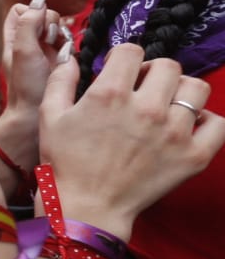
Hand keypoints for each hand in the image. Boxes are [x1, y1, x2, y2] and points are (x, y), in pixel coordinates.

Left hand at [2, 0, 64, 111]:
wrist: (37, 116)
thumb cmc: (26, 86)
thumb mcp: (23, 50)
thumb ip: (28, 23)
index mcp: (14, 37)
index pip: (22, 9)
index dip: (33, 13)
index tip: (38, 28)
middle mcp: (29, 41)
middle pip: (44, 16)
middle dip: (51, 24)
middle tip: (49, 41)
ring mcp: (46, 51)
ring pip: (59, 28)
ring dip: (62, 34)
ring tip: (59, 51)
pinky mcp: (61, 60)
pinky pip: (70, 42)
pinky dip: (71, 45)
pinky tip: (68, 56)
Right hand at [39, 44, 224, 238]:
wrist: (88, 207)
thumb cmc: (65, 162)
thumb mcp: (50, 116)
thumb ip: (61, 79)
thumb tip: (72, 56)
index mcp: (110, 94)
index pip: (132, 51)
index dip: (124, 57)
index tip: (119, 70)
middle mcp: (147, 109)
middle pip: (168, 66)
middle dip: (153, 71)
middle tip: (143, 87)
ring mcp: (174, 133)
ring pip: (196, 88)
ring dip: (181, 90)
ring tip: (167, 104)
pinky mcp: (193, 156)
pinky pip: (218, 124)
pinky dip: (206, 120)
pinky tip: (188, 125)